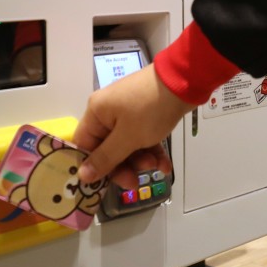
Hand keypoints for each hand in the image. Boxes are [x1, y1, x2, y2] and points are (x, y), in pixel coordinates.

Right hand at [73, 64, 194, 188]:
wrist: (184, 81)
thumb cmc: (151, 109)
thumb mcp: (128, 137)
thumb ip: (105, 158)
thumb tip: (82, 176)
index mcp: (96, 113)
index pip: (84, 146)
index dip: (92, 167)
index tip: (104, 185)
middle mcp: (107, 112)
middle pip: (107, 148)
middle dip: (123, 166)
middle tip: (135, 182)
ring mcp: (127, 113)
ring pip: (127, 146)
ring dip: (140, 160)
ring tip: (157, 166)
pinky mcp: (145, 115)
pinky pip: (142, 138)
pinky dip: (151, 151)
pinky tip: (165, 165)